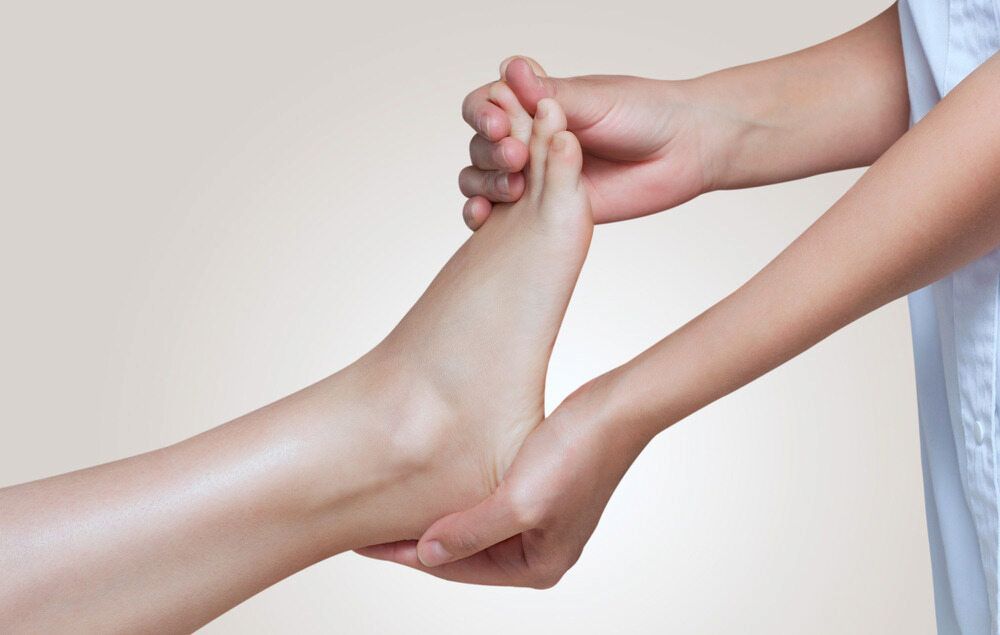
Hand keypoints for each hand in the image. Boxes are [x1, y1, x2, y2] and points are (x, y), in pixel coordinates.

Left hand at [356, 382, 644, 587]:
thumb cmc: (575, 452)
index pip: (456, 566)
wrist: (616, 408)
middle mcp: (541, 551)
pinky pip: (485, 504)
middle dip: (417, 538)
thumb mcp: (518, 501)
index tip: (362, 541)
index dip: (406, 554)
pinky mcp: (541, 494)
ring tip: (390, 506)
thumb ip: (469, 533)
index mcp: (538, 565)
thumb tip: (424, 555)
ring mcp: (542, 523)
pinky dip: (456, 497)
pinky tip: (429, 485)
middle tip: (365, 525)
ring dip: (435, 515)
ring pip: (471, 527)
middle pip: (462, 551)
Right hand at [459, 56, 722, 229]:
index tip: (501, 125)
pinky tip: (483, 219)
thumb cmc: (645, 112)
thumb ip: (551, 94)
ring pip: (483, 178)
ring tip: (513, 189)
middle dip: (490, 153)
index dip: (483, 115)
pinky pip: (502, 214)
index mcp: (535, 103)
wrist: (684, 151)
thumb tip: (510, 68)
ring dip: (485, 183)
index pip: (486, 104)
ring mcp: (535, 175)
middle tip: (518, 160)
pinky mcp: (544, 209)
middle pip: (480, 145)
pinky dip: (483, 214)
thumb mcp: (595, 100)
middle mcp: (528, 137)